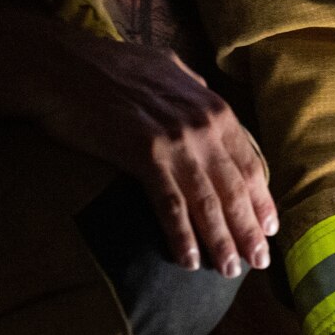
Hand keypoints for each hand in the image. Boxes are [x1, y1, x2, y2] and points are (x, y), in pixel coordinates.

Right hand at [33, 27, 277, 274]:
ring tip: (229, 269)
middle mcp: (203, 125)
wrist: (65, 65)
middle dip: (249, 230)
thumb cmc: (112, 66)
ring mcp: (176, 140)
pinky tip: (190, 260)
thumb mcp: (169, 68)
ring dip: (222, 241)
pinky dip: (183, 236)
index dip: (261, 200)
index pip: (249, 164)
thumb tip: (208, 99)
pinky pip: (171, 204)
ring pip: (208, 202)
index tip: (269, 229)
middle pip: (234, 188)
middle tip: (258, 262)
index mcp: (214, 108)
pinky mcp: (144, 153)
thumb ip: (194, 90)